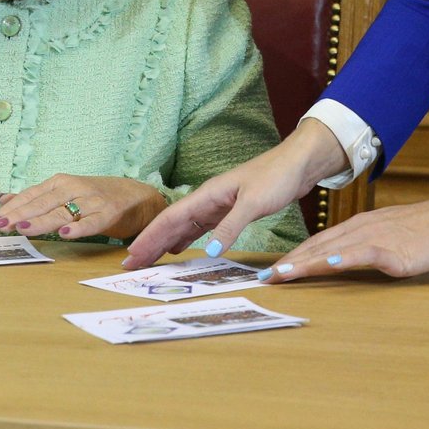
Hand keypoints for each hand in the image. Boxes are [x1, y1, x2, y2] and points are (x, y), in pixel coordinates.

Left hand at [0, 174, 165, 240]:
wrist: (137, 197)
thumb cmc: (97, 196)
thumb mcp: (64, 192)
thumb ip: (35, 197)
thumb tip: (3, 199)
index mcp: (61, 183)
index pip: (32, 195)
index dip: (13, 208)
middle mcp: (74, 188)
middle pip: (43, 203)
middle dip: (20, 215)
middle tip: (0, 226)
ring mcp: (92, 201)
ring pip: (62, 212)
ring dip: (41, 220)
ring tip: (22, 228)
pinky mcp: (109, 214)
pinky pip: (92, 222)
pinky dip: (79, 227)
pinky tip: (65, 233)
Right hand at [122, 117, 348, 268]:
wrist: (298, 163)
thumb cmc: (276, 176)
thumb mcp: (253, 203)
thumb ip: (230, 227)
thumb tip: (206, 253)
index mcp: (207, 195)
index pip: (170, 218)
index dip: (149, 237)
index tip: (131, 255)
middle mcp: (207, 200)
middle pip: (171, 224)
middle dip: (150, 243)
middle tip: (131, 265)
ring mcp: (217, 205)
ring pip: (183, 227)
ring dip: (164, 243)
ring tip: (148, 261)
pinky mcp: (230, 211)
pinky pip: (199, 229)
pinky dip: (185, 240)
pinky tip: (178, 250)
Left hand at [255, 181, 428, 282]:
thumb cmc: (425, 230)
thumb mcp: (388, 236)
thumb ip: (365, 246)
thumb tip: (345, 259)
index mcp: (358, 228)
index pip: (318, 243)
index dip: (294, 256)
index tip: (273, 269)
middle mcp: (360, 230)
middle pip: (317, 247)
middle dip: (290, 262)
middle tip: (265, 276)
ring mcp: (375, 238)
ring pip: (333, 250)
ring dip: (306, 263)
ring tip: (283, 273)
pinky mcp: (393, 250)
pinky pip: (364, 253)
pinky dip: (344, 258)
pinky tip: (328, 264)